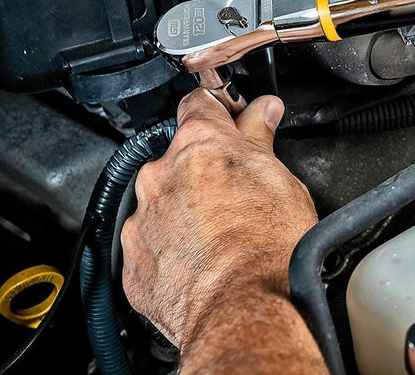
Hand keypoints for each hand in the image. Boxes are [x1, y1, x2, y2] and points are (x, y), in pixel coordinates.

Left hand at [122, 91, 317, 347]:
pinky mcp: (133, 261)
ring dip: (184, 209)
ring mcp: (142, 219)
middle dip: (203, 169)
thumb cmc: (268, 247)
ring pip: (162, 201)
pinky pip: (150, 243)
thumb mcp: (281, 179)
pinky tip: (202, 260)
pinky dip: (170, 248)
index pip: (199, 104)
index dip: (219, 111)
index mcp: (199, 145)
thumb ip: (260, 138)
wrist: (246, 309)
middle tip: (236, 191)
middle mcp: (161, 175)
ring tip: (221, 235)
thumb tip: (262, 113)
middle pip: (179, 156)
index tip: (231, 120)